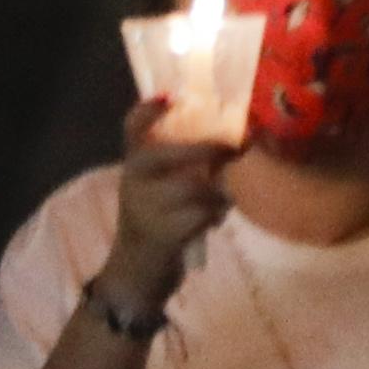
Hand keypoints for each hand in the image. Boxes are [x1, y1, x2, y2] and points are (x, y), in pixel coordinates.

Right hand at [96, 102, 236, 313]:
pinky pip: (202, 214)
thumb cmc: (157, 222)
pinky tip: (216, 219)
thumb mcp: (159, 189)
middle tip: (235, 150)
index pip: (132, 128)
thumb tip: (236, 141)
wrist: (137, 271)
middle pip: (169, 154)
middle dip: (208, 151)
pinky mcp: (163, 233)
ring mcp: (145, 208)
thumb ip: (183, 166)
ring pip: (194, 186)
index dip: (148, 111)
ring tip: (228, 195)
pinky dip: (217, 215)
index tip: (171, 97)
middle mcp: (134, 181)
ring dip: (220, 190)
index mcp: (133, 165)